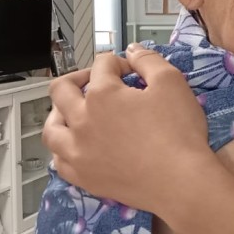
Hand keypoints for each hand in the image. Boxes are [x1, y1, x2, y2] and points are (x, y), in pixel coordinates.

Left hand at [42, 45, 213, 214]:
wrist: (181, 182)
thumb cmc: (179, 132)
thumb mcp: (172, 83)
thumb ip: (149, 60)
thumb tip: (132, 51)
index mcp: (102, 94)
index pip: (102, 65)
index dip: (120, 62)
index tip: (134, 71)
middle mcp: (81, 121)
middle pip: (62, 90)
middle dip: (79, 78)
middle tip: (97, 81)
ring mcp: (78, 152)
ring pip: (51, 128)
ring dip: (60, 113)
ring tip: (75, 112)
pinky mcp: (84, 178)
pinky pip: (59, 161)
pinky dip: (64, 149)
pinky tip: (77, 146)